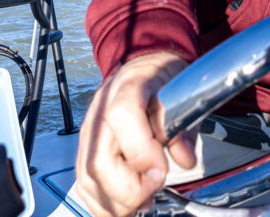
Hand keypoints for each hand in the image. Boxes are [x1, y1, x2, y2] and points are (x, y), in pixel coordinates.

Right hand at [74, 51, 194, 216]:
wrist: (142, 67)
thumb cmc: (160, 78)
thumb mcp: (182, 90)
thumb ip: (184, 125)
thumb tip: (185, 157)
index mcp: (128, 87)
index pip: (121, 118)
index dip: (141, 152)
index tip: (162, 168)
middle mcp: (101, 111)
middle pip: (98, 162)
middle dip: (131, 189)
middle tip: (156, 185)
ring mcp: (89, 132)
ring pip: (88, 180)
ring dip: (119, 201)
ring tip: (144, 197)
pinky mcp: (86, 151)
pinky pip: (85, 186)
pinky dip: (106, 203)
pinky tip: (127, 202)